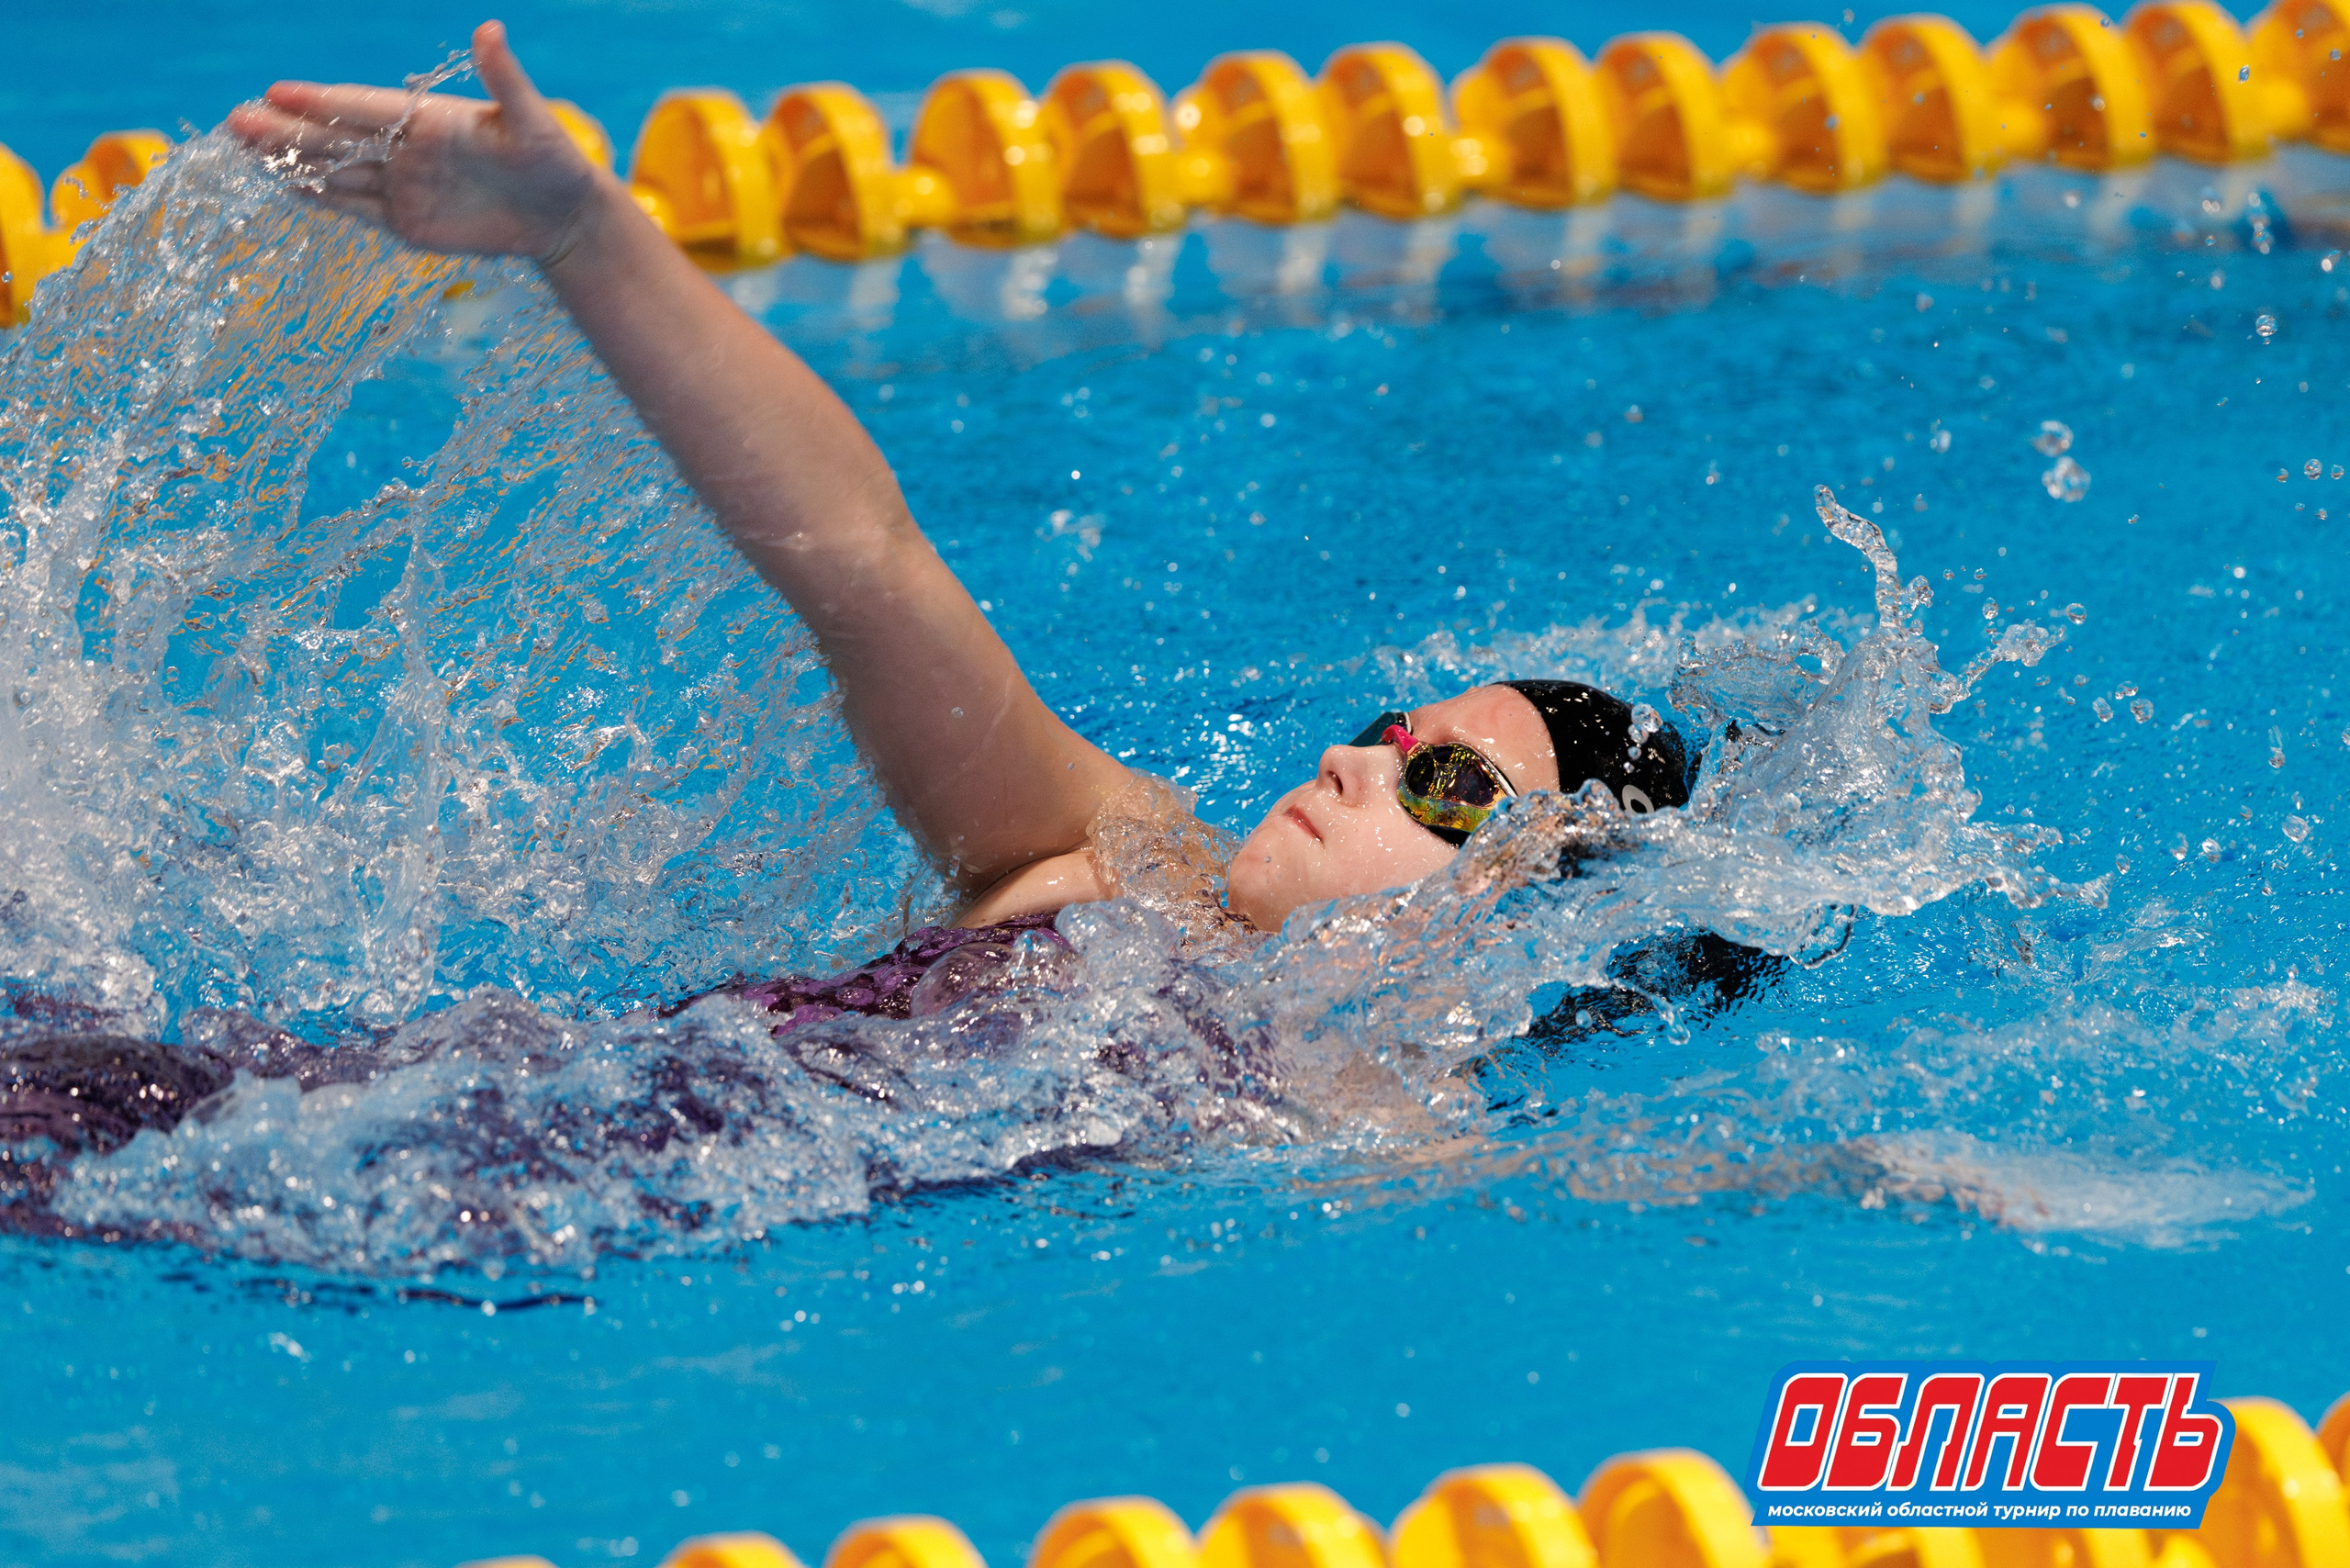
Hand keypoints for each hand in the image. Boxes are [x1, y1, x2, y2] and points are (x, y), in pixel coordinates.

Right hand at [227, 19, 603, 264]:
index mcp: (429, 118)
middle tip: (235, 120)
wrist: (565, 217)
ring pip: (337, 171)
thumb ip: (504, 79)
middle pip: (337, 138)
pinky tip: (286, 184)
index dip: (322, 102)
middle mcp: (408, 148)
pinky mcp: (408, 223)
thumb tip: (490, 29)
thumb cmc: (554, 161)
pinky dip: (322, 198)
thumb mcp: (534, 122)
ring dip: (292, 161)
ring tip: (243, 148)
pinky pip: (357, 208)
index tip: (277, 91)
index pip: (364, 107)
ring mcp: (404, 186)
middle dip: (287, 131)